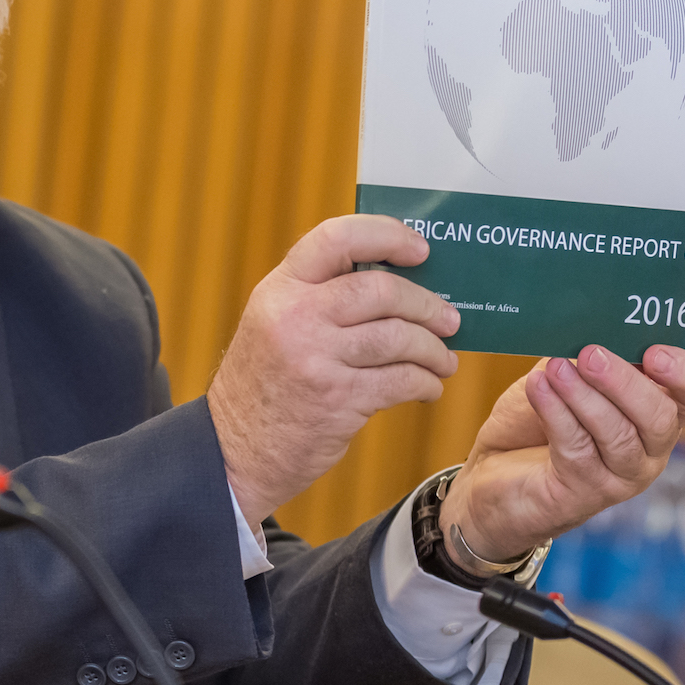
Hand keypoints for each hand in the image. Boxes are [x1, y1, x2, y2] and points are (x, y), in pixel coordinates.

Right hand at [208, 215, 461, 531]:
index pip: (338, 238)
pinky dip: (425, 383)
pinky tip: (428, 387)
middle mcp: (295, 316)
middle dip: (426, 305)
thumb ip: (320, 295)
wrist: (236, 448)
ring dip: (433, 349)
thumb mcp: (273, 322)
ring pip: (398, 337)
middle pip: (381, 290)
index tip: (420, 249)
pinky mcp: (337, 400)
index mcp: (280, 288)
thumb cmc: (265, 383)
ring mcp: (315, 358)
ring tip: (444, 359)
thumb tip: (401, 282)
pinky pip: (400, 381)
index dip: (387, 236)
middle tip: (449, 319)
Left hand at [438, 344, 684, 572]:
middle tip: (590, 355)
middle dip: (625, 382)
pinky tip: (538, 388)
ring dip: (584, 397)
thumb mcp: (566, 375)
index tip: (653, 351)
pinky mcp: (585, 492)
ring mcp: (622, 476)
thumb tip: (592, 326)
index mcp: (660, 409)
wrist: (494, 472)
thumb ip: (587, 355)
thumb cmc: (538, 417)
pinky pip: (578, 450)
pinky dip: (557, 414)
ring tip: (555, 369)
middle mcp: (651, 447)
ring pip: (619, 436)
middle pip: (662, 418)